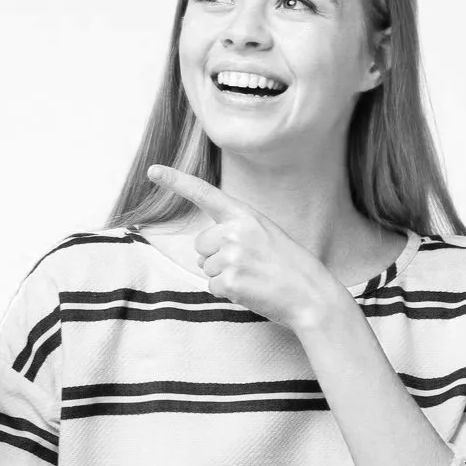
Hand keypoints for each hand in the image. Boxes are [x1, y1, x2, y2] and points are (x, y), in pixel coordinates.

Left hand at [145, 165, 342, 333]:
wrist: (312, 294)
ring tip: (254, 278)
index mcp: (246, 215)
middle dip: (215, 257)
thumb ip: (235, 233)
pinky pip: (212, 287)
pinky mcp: (229, 280)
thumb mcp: (266, 235)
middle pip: (200, 244)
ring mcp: (231, 256)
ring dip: (224, 276)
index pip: (205, 193)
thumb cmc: (290, 267)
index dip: (176, 181)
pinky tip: (251, 290)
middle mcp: (235, 231)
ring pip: (205, 267)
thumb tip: (202, 254)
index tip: (153, 171)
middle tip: (249, 265)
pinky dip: (227, 293)